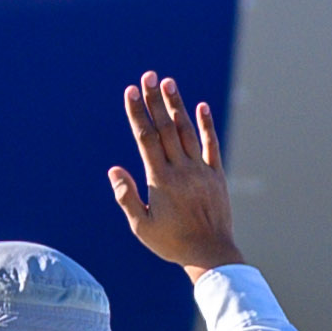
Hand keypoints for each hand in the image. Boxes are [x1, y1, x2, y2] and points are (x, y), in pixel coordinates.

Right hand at [106, 72, 242, 270]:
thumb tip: (114, 170)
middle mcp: (181, 170)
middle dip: (155, 100)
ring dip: (177, 106)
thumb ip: (127, 197)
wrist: (211, 254)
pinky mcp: (216, 175)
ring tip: (168, 83)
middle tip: (148, 76)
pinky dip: (206, 125)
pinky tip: (201, 106)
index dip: (138, 113)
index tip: (131, 92)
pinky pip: (211, 145)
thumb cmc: (171, 243)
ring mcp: (201, 170)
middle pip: (166, 128)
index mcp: (161, 180)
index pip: (146, 139)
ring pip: (187, 131)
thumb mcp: (141, 226)